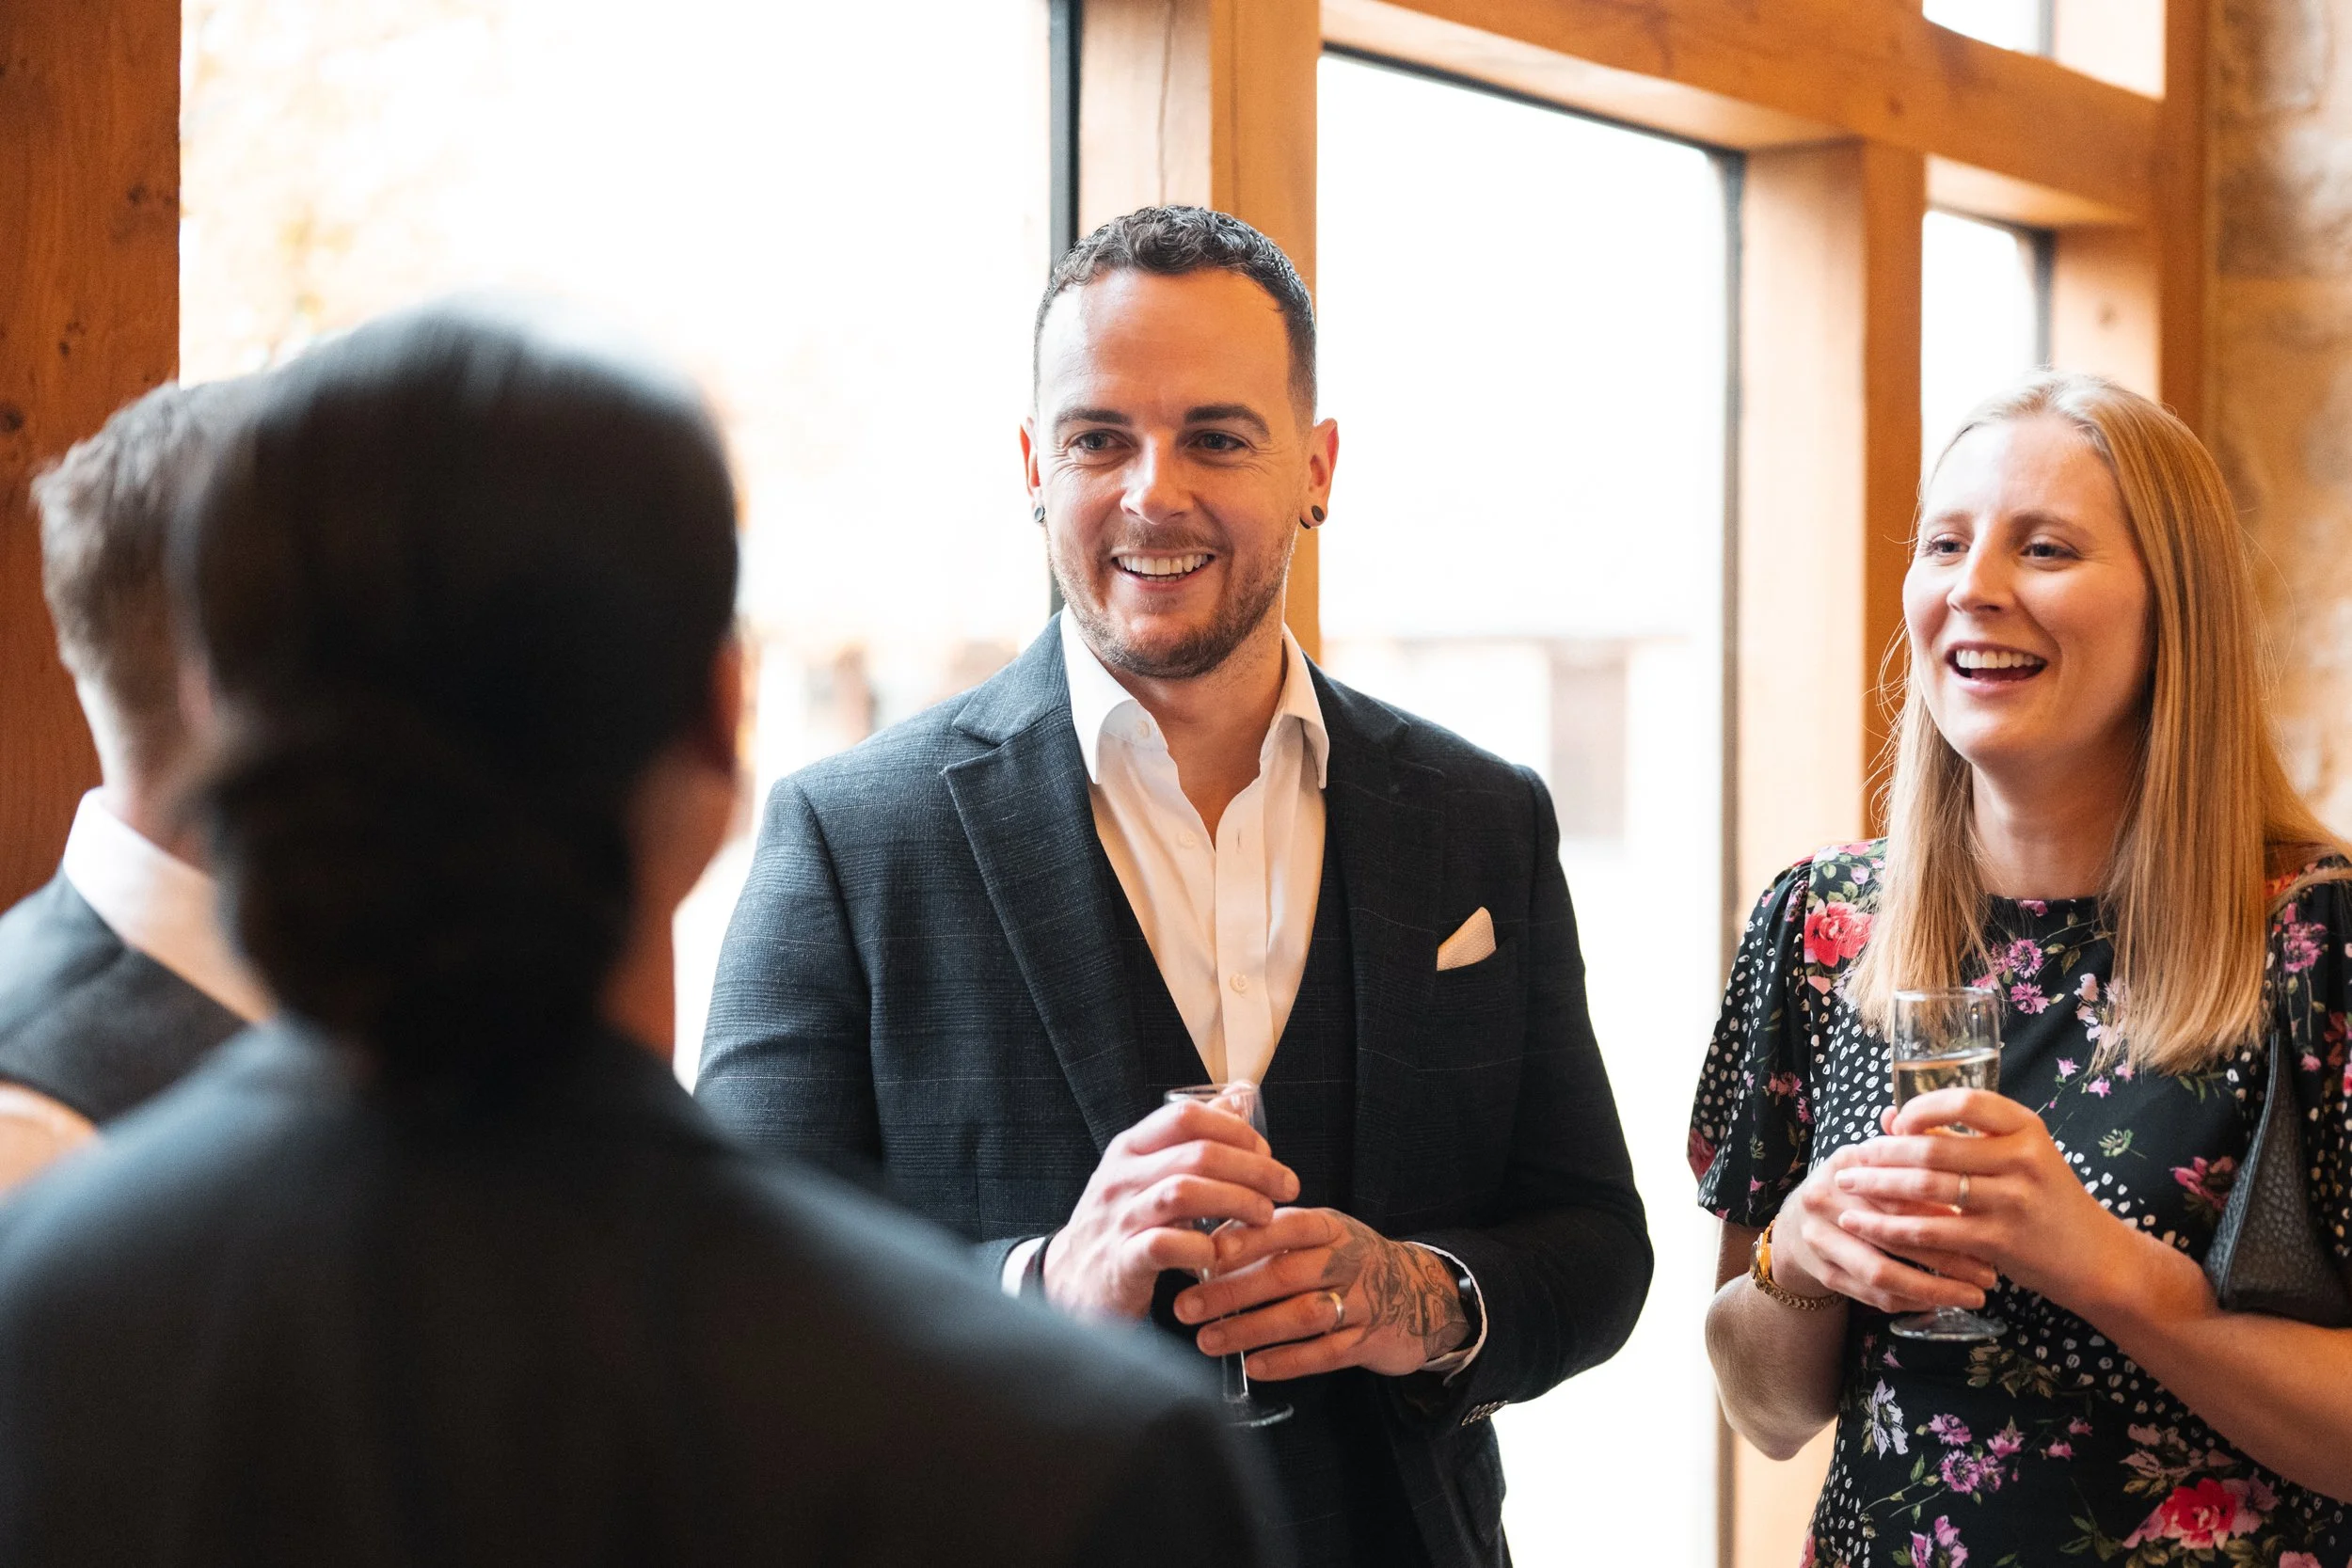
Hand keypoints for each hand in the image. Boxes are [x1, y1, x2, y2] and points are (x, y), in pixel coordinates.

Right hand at [1042, 1099, 1299, 1319]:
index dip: (1235, 1130)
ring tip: (1264, 1217)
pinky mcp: (1122, 1262)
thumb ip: (1188, 1140)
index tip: (1266, 1152)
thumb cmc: (1119, 1225)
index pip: (1185, 1117)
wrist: (1069, 1284)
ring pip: (1183, 1193)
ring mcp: (1118, 1219)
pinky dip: (1203, 1247)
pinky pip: (1167, 1246)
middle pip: (1197, 1154)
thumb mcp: (1144, 1173)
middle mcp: (1121, 1178)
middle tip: (1285, 1187)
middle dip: (1253, 1169)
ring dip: (1236, 1202)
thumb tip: (1236, 1099)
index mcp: (1129, 1149)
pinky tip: (1222, 1254)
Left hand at [1168, 1208, 1468, 1379]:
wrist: (1422, 1293)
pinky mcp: (1369, 1341)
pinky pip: (1325, 1354)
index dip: (1245, 1239)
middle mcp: (1347, 1260)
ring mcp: (1361, 1301)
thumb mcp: (1321, 1235)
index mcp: (1329, 1227)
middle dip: (1231, 1291)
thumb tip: (1201, 1243)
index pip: (1285, 1225)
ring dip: (1251, 1329)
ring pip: (1302, 1316)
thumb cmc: (1349, 1262)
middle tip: (1185, 1307)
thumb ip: (1272, 1236)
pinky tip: (1253, 1366)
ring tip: (1208, 1341)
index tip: (1203, 1253)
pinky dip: (1287, 1361)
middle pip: (1285, 1274)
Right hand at [1768, 1139, 2001, 1315]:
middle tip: (1991, 1272)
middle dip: (1949, 1257)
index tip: (1983, 1226)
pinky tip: (1945, 1303)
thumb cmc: (1854, 1189)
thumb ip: (1908, 1149)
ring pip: (1884, 1272)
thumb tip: (1944, 1132)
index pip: (1899, 1189)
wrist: (1799, 1225)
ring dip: (1935, 1289)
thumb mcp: (1873, 1160)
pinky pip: (1875, 1296)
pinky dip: (1913, 1301)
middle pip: (1894, 1233)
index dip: (1943, 1209)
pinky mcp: (1826, 1274)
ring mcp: (1821, 1240)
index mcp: (1845, 1165)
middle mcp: (1826, 1201)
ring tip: (1976, 1295)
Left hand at [1833, 1088, 2144, 1315]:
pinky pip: (1931, 1230)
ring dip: (1876, 1187)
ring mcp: (2013, 1200)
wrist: (2096, 1259)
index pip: (1965, 1100)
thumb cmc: (2046, 1200)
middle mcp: (2022, 1158)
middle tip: (1847, 1159)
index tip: (1892, 1122)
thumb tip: (1888, 1116)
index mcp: (2026, 1128)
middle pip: (1933, 1147)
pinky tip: (1863, 1226)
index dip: (1921, 1107)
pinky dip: (1890, 1227)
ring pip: (1925, 1188)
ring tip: (1844, 1186)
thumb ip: (1960, 1136)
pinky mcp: (2000, 1240)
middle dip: (1880, 1153)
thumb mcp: (2019, 1157)